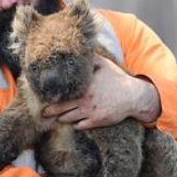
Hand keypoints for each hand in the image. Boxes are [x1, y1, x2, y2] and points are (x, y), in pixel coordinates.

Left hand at [42, 56, 160, 129]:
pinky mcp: (96, 121)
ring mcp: (90, 112)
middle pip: (60, 109)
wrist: (132, 96)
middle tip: (44, 113)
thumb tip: (79, 50)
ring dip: (62, 118)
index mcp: (83, 86)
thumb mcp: (103, 65)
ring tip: (57, 117)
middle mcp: (84, 100)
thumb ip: (90, 59)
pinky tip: (73, 122)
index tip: (44, 97)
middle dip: (50, 111)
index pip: (61, 93)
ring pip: (68, 119)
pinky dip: (75, 124)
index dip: (51, 96)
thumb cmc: (117, 79)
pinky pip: (79, 126)